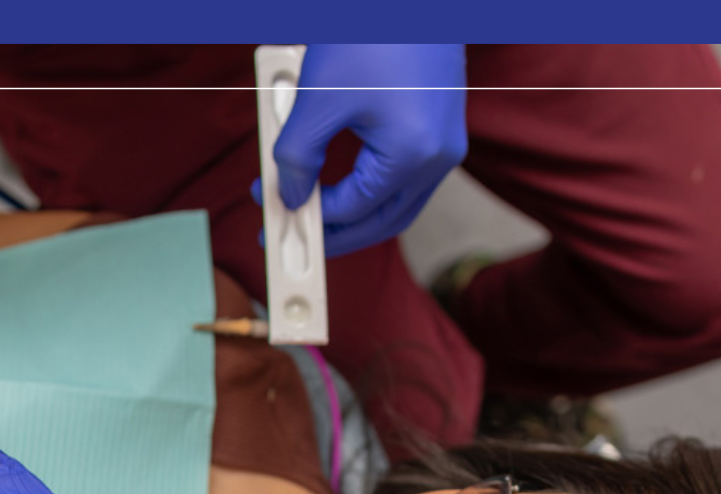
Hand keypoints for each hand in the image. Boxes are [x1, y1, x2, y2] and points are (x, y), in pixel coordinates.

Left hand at [260, 44, 467, 257]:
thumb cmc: (372, 31)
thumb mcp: (320, 96)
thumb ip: (297, 155)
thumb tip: (289, 197)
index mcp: (413, 154)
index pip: (356, 209)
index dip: (312, 218)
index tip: (274, 216)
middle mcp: (438, 160)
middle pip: (383, 223)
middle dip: (336, 234)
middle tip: (295, 236)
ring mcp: (446, 148)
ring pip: (397, 208)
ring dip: (356, 218)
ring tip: (316, 217)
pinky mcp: (444, 133)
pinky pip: (406, 183)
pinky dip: (373, 194)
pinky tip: (343, 187)